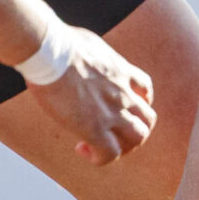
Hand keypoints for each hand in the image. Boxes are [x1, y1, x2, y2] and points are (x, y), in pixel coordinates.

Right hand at [26, 25, 156, 163]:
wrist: (50, 52)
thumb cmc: (59, 42)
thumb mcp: (87, 41)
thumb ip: (90, 52)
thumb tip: (75, 49)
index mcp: (121, 70)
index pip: (145, 89)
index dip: (138, 101)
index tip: (118, 107)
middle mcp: (123, 93)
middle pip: (148, 119)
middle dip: (133, 130)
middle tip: (110, 133)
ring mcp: (112, 111)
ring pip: (138, 138)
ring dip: (123, 146)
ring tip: (99, 146)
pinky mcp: (94, 127)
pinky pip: (110, 154)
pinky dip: (100, 157)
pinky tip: (83, 150)